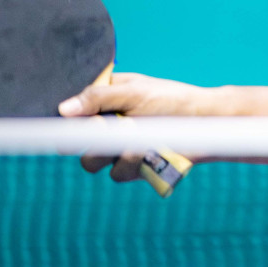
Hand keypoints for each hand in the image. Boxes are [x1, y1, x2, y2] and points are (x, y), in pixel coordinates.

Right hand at [58, 71, 211, 182]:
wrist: (205, 123)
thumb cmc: (172, 99)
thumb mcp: (135, 92)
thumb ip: (99, 98)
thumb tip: (63, 110)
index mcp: (102, 101)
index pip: (70, 114)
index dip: (71, 122)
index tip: (90, 121)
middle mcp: (106, 126)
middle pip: (74, 143)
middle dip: (92, 138)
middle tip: (115, 128)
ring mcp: (117, 148)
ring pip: (92, 161)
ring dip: (112, 152)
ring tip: (137, 141)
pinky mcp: (132, 168)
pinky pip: (117, 174)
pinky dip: (132, 164)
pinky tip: (150, 152)